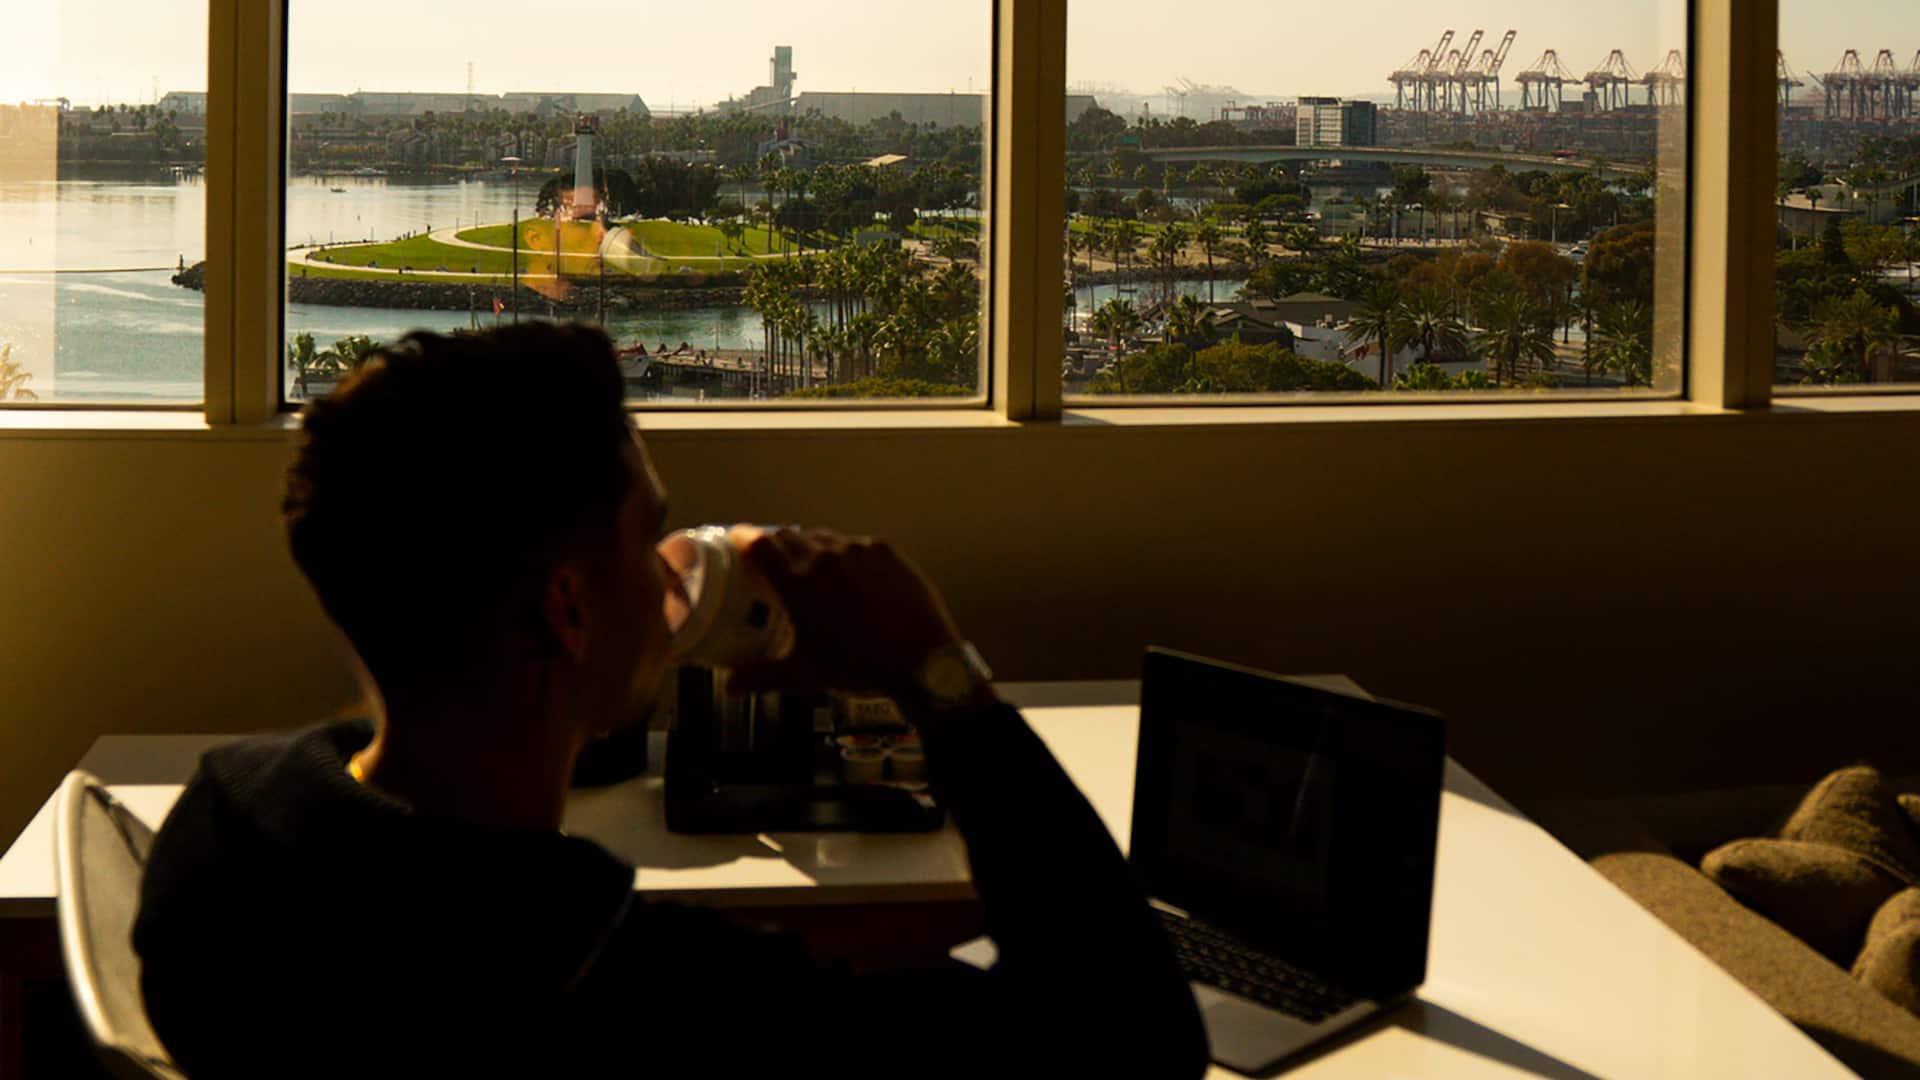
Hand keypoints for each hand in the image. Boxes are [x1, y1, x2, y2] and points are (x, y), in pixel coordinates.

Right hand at [726, 527, 963, 698]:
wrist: (922, 658)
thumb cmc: (861, 666)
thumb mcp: (804, 675)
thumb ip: (762, 677)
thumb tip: (731, 685)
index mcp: (799, 581)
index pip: (761, 544)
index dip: (744, 538)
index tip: (738, 539)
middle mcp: (827, 557)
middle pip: (791, 536)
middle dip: (777, 544)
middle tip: (772, 559)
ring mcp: (860, 550)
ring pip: (825, 536)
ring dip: (811, 546)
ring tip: (811, 566)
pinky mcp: (887, 552)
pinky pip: (858, 543)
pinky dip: (846, 553)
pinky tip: (850, 573)